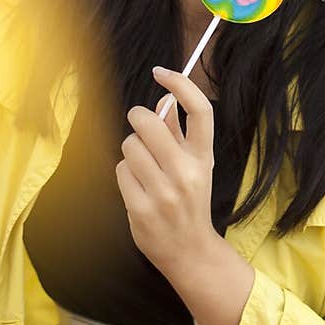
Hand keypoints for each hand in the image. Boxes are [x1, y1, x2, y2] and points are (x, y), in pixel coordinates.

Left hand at [116, 66, 217, 274]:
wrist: (190, 251)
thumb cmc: (190, 201)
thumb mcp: (195, 167)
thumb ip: (178, 134)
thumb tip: (162, 101)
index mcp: (204, 158)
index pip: (200, 111)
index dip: (180, 84)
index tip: (163, 73)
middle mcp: (187, 172)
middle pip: (150, 121)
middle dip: (138, 117)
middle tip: (140, 124)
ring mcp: (164, 192)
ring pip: (130, 145)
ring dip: (131, 151)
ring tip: (142, 168)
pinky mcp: (141, 207)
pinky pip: (121, 170)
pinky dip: (125, 174)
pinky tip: (137, 187)